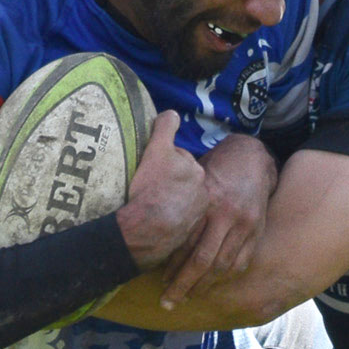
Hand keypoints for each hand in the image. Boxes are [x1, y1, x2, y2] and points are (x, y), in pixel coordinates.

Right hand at [115, 111, 208, 270]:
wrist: (146, 230)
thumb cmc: (152, 188)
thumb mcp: (156, 150)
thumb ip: (166, 128)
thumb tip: (172, 113)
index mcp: (197, 173)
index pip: (178, 160)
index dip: (162, 161)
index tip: (150, 168)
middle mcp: (202, 193)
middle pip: (180, 181)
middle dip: (168, 181)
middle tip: (148, 187)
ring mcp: (194, 216)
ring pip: (178, 201)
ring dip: (167, 200)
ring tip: (149, 204)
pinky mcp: (185, 235)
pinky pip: (174, 221)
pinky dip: (166, 219)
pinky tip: (153, 220)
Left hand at [161, 132, 275, 305]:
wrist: (253, 158)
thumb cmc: (216, 167)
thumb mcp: (194, 177)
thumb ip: (181, 202)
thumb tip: (154, 226)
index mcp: (206, 200)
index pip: (186, 242)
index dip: (172, 265)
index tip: (160, 281)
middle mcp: (226, 215)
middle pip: (202, 261)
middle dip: (184, 285)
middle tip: (168, 302)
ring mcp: (245, 225)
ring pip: (222, 266)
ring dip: (204, 286)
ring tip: (188, 297)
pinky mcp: (257, 231)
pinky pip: (240, 262)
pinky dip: (225, 277)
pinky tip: (211, 285)